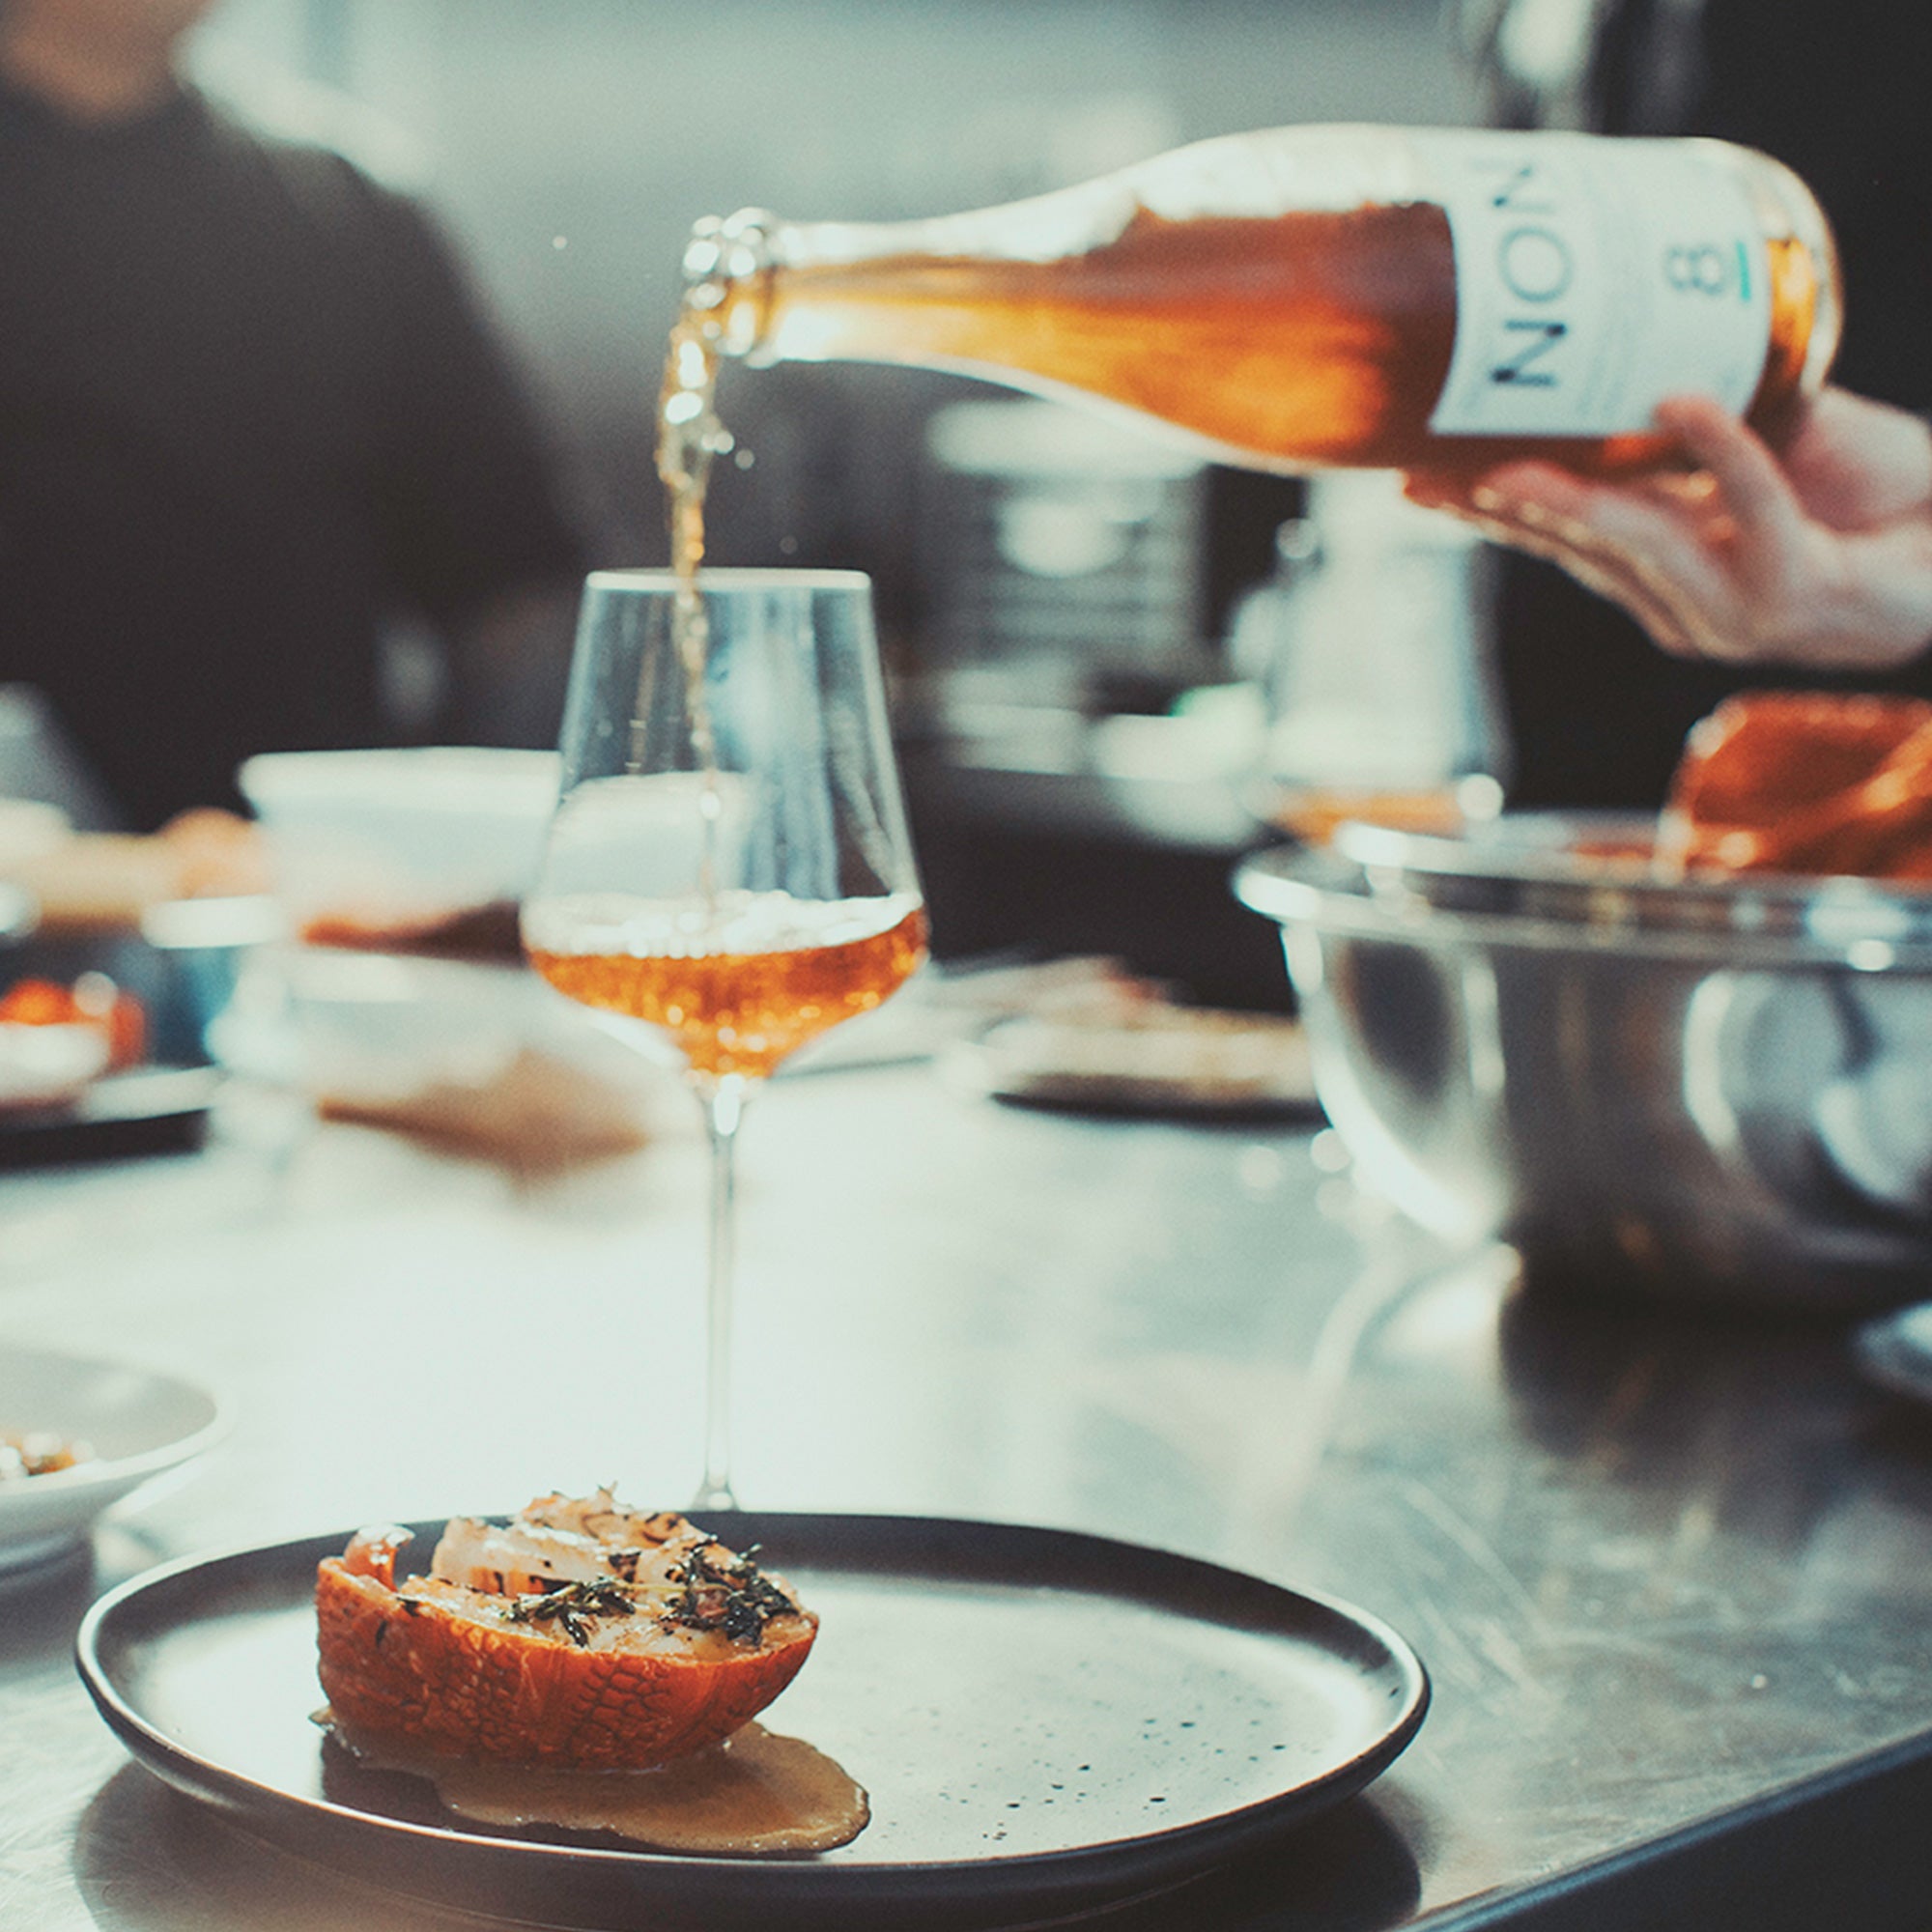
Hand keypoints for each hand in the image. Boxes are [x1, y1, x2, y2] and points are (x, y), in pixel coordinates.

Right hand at [1405, 389, 1931, 669]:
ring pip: (1638, 544)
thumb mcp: (1773, 440)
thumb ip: (1707, 419)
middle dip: (1499, 510)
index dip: (1488, 511)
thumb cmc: (1878, 492)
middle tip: (1430, 474)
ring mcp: (1734, 615)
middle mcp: (1685, 608)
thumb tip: (1635, 351)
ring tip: (1513, 459)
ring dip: (1574, 497)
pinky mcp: (1795, 599)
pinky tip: (1682, 401)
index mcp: (1666, 576)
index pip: (1562, 540)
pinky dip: (1717, 452)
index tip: (1416, 477)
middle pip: (1578, 549)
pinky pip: (1749, 510)